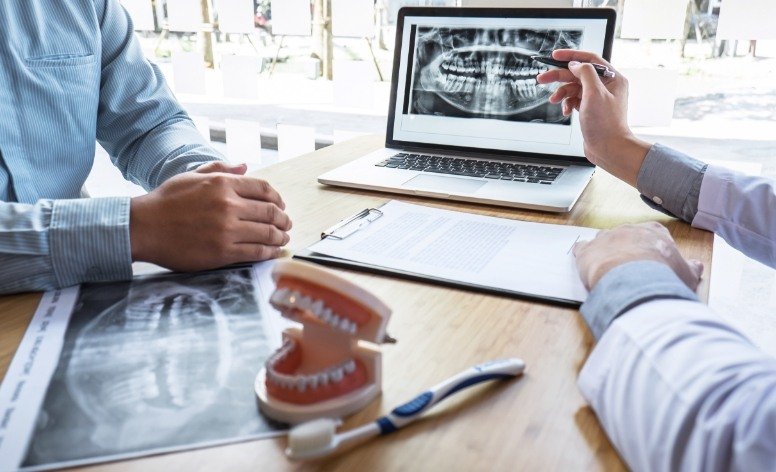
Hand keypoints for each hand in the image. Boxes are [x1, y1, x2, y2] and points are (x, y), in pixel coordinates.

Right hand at [129, 167, 291, 270]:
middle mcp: (228, 205)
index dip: (277, 198)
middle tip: (286, 224)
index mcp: (223, 184)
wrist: (144, 227)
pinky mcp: (223, 252)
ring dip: (280, 237)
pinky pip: (256, 252)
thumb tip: (245, 166)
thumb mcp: (192, 176)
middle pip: (270, 212)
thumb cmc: (165, 201)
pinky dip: (270, 253)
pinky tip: (274, 253)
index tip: (281, 205)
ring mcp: (227, 230)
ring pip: (267, 233)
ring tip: (283, 239)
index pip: (263, 189)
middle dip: (283, 219)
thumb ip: (220, 169)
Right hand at [536, 49, 650, 186]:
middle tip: (542, 78)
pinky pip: (574, 100)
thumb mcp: (594, 93)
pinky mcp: (590, 109)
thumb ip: (585, 73)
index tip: (555, 56)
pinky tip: (565, 110)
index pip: (589, 59)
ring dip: (561, 92)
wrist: (609, 149)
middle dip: (559, 76)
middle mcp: (606, 86)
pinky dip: (567, 103)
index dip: (571, 56)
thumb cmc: (606, 125)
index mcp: (612, 78)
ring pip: (574, 88)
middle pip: (578, 74)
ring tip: (553, 100)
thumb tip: (575, 64)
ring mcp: (598, 98)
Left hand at [573, 222, 702, 290]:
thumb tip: (697, 266)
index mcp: (654, 231)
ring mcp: (606, 238)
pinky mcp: (587, 250)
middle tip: (630, 267)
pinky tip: (586, 264)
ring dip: (605, 250)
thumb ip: (691, 268)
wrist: (636, 281)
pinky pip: (582, 249)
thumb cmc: (663, 276)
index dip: (652, 247)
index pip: (653, 233)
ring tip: (608, 266)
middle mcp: (628, 230)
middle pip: (627, 236)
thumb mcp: (686, 274)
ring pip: (604, 240)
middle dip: (628, 248)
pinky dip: (584, 255)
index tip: (652, 258)